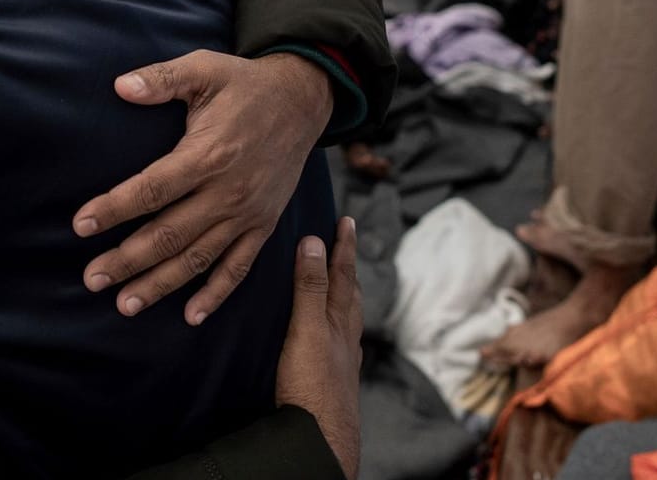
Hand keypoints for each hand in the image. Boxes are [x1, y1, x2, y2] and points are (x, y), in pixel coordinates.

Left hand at [77, 50, 333, 323]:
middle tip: (91, 278)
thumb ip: (162, 78)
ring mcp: (247, 213)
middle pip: (169, 234)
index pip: (152, 188)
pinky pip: (239, 267)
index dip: (115, 208)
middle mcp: (227, 191)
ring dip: (161, 284)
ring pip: (198, 258)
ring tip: (124, 304)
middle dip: (127, 260)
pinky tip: (191, 316)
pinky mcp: (263, 225)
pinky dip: (216, 294)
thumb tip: (120, 86)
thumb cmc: (245, 84)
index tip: (81, 225)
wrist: (303, 100)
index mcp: (207, 154)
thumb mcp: (204, 68)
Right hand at [277, 218, 361, 479]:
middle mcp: (345, 335)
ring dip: (342, 292)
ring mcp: (341, 357)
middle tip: (345, 242)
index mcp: (339, 319)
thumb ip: (310, 288)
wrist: (321, 436)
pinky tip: (328, 331)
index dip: (344, 245)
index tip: (347, 220)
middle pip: (350, 292)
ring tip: (339, 280)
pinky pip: (337, 337)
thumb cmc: (312, 385)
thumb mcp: (307, 329)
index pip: (342, 273)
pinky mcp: (331, 376)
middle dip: (346, 265)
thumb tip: (314, 243)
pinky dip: (333, 321)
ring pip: (346, 316)